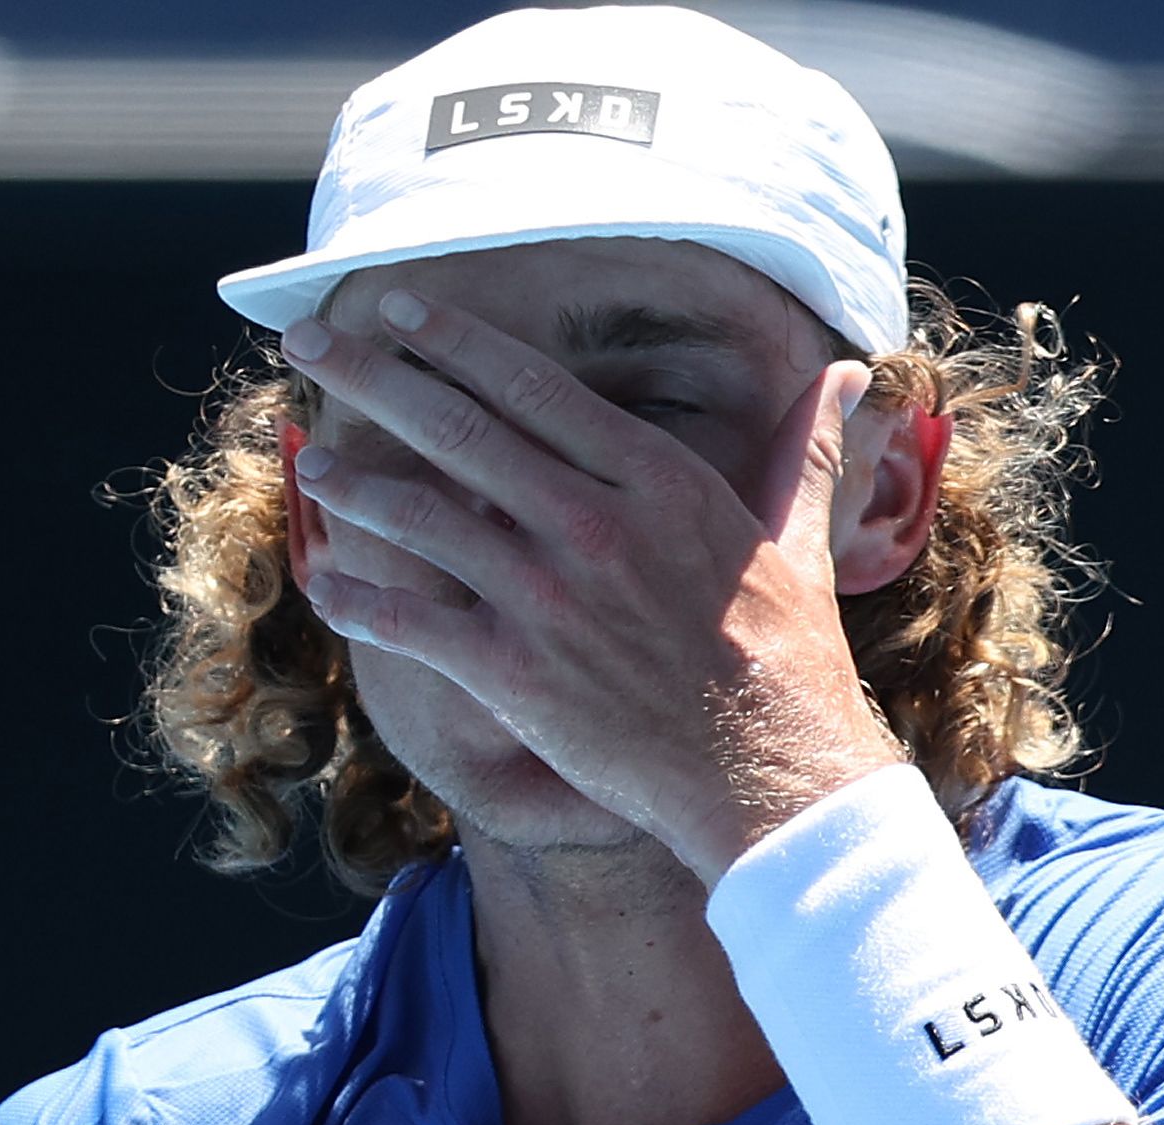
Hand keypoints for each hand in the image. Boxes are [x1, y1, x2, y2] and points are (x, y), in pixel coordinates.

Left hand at [280, 289, 903, 883]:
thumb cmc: (788, 659)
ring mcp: (548, 597)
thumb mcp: (799, 535)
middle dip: (374, 377)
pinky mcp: (517, 672)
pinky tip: (326, 581)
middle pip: (458, 428)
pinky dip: (363, 600)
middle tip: (314, 340)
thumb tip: (849, 375)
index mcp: (655, 480)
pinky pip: (415, 622)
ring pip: (424, 517)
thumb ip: (804, 447)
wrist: (773, 775)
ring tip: (314, 459)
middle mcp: (593, 523)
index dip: (452, 341)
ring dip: (357, 484)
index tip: (399, 311)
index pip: (530, 386)